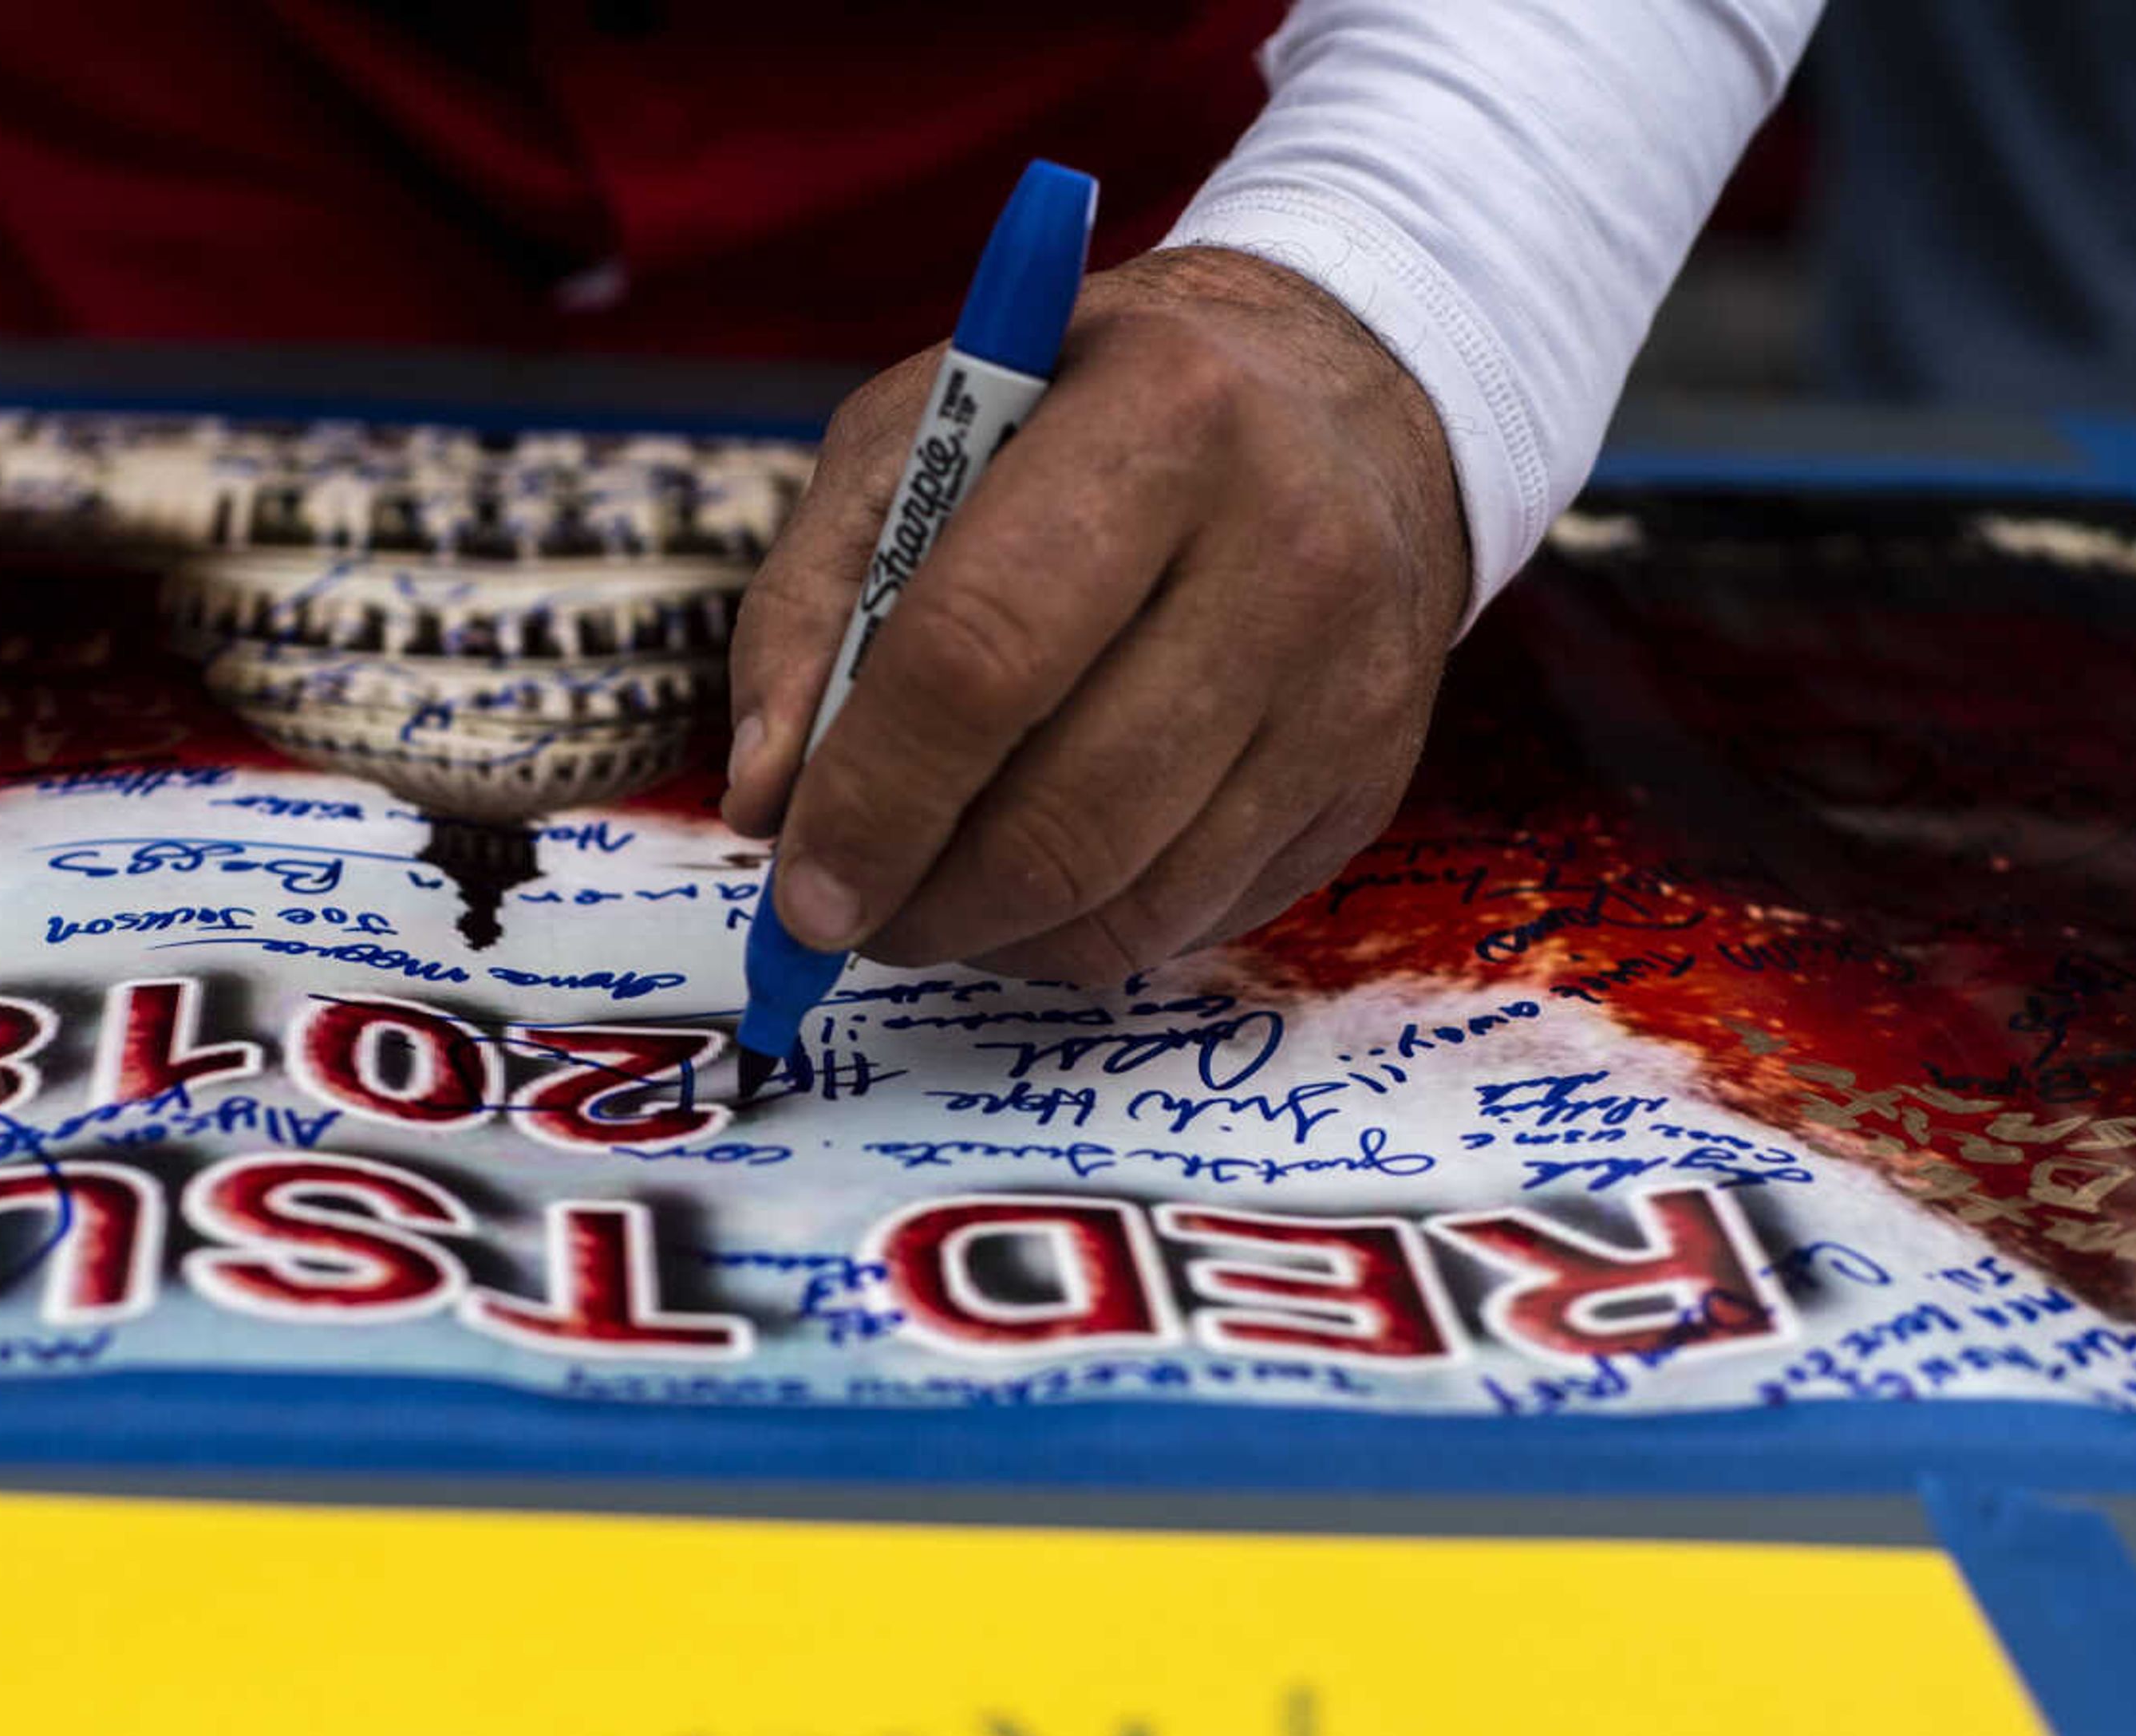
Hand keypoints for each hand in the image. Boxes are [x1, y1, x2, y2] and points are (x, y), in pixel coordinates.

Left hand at [722, 245, 1469, 983]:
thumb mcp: (922, 433)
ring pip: (1126, 898)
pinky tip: (1030, 880)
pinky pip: (1188, 924)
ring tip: (923, 892)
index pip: (980, 655)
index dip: (872, 797)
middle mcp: (1286, 553)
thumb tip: (768, 801)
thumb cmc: (1090, 413)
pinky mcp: (1367, 785)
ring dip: (988, 934)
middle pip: (1062, 813)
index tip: (799, 884)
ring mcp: (1343, 685)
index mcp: (1160, 422)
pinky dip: (1075, 935)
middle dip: (920, 899)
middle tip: (844, 911)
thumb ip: (815, 603)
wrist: (1350, 400)